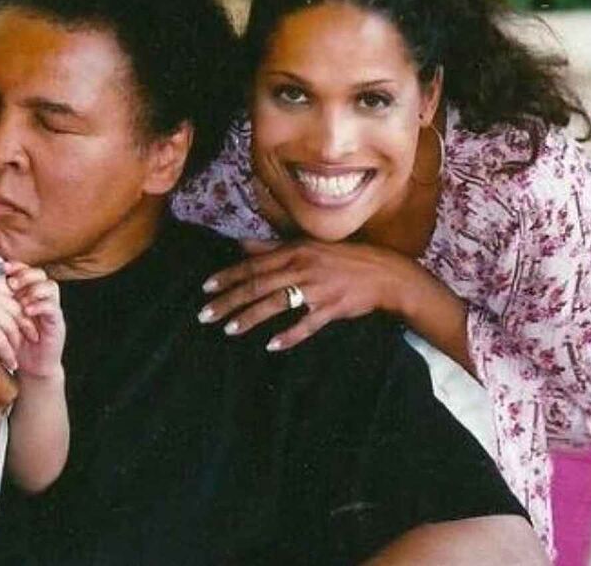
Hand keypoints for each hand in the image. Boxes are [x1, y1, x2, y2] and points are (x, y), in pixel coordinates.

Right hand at [0, 275, 32, 371]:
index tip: (23, 318)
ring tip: (19, 354)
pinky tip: (11, 364)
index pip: (14, 293)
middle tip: (31, 338)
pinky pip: (5, 344)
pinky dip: (9, 356)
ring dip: (18, 344)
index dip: (21, 308)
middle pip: (20, 311)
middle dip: (27, 326)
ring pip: (15, 329)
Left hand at [5, 262, 64, 378]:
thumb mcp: (2, 320)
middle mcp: (42, 298)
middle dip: (26, 275)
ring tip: (20, 298)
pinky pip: (53, 307)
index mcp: (29, 294)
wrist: (31, 367)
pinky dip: (40, 306)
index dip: (16, 266)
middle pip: (40, 274)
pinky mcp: (57, 322)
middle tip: (12, 283)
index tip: (2, 268)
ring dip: (34, 289)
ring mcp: (51, 309)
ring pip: (51, 287)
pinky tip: (27, 311)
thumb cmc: (14, 343)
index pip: (26, 271)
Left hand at [198, 239, 420, 350]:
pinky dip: (289, 335)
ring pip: (276, 304)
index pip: (253, 265)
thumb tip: (240, 244)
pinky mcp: (332, 309)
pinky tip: (271, 345)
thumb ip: (271, 247)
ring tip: (229, 329)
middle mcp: (302, 268)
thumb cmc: (341, 258)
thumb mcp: (306, 246)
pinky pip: (306, 325)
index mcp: (294, 251)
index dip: (228, 276)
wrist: (385, 273)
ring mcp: (317, 289)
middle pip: (257, 285)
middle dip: (228, 300)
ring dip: (250, 318)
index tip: (205, 288)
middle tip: (205, 314)